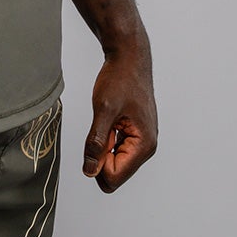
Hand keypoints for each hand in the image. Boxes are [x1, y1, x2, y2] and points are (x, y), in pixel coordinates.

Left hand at [82, 45, 156, 192]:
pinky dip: (107, 138)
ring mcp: (141, 141)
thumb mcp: (103, 110)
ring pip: (113, 162)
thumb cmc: (120, 79)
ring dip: (103, 145)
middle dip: (100, 155)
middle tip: (102, 126)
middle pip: (114, 173)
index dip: (97, 163)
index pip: (114, 177)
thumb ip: (96, 143)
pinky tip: (110, 119)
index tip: (96, 138)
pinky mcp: (134, 135)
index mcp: (144, 145)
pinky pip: (115, 150)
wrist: (129, 58)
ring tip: (108, 120)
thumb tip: (89, 171)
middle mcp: (146, 147)